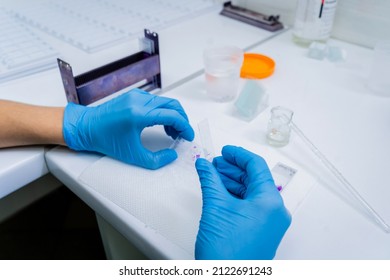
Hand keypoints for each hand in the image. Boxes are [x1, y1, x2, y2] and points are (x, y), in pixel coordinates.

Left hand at [63, 89, 193, 168]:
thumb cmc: (105, 139)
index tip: (188, 136)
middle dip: (182, 120)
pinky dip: (163, 111)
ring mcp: (136, 96)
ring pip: (165, 102)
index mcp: (138, 114)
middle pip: (173, 105)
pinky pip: (156, 101)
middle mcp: (139, 101)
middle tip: (183, 134)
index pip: (172, 116)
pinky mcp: (134, 95)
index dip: (185, 127)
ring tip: (171, 132)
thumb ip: (156, 160)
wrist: (86, 127)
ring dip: (173, 116)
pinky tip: (161, 123)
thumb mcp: (132, 156)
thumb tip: (171, 155)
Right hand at [195, 145, 290, 258]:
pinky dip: (236, 196)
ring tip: (214, 176)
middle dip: (233, 169)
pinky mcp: (261, 231)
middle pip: (255, 179)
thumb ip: (210, 180)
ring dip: (233, 182)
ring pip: (252, 192)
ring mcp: (269, 223)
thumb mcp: (215, 207)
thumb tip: (204, 164)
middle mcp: (275, 212)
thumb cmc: (226, 254)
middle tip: (215, 164)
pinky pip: (250, 206)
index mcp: (270, 202)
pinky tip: (220, 192)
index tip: (225, 151)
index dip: (238, 155)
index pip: (257, 166)